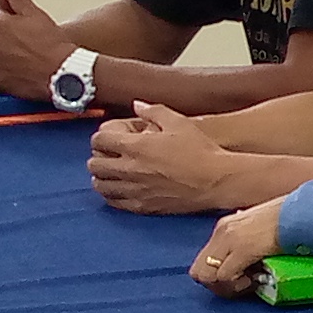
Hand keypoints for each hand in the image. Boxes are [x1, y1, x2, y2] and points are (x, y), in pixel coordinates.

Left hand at [88, 104, 266, 215]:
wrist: (217, 180)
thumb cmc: (201, 150)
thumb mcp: (178, 122)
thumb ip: (153, 111)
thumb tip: (137, 105)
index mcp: (136, 146)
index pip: (99, 140)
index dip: (100, 137)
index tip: (108, 138)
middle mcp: (130, 170)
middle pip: (94, 165)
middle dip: (98, 158)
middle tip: (107, 156)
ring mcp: (136, 190)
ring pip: (101, 186)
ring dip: (102, 178)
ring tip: (111, 173)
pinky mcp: (144, 207)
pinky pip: (116, 203)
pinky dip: (113, 195)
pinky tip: (121, 189)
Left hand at [190, 201, 283, 289]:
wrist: (302, 213)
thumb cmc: (288, 220)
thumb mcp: (259, 228)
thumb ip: (248, 240)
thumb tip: (249, 261)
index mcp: (225, 227)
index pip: (202, 261)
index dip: (217, 276)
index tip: (239, 277)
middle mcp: (221, 232)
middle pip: (198, 272)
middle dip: (217, 286)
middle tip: (240, 286)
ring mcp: (229, 239)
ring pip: (207, 277)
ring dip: (226, 287)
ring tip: (249, 283)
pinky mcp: (242, 249)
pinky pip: (224, 277)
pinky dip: (237, 285)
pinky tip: (254, 281)